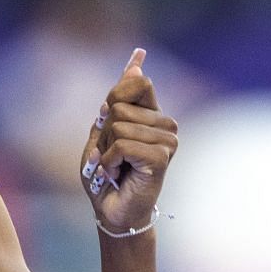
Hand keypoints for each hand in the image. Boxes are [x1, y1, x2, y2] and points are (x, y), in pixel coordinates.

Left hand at [80, 47, 178, 233]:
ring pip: (119, 126)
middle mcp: (164, 125)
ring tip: (114, 167)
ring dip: (105, 150)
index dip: (116, 96)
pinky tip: (116, 174)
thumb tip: (136, 60)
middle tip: (110, 156)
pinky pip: (123, 144)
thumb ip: (117, 99)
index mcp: (152, 114)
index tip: (107, 120)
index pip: (138, 81)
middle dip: (103, 133)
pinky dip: (110, 161)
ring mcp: (167, 141)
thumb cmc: (106, 174)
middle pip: (118, 106)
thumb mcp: (103, 131)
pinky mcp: (161, 157)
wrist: (112, 210)